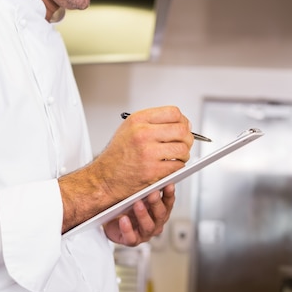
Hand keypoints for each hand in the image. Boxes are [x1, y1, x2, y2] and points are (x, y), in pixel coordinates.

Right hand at [59, 106, 192, 232]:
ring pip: (183, 149)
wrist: (103, 178)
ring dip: (184, 154)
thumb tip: (180, 123)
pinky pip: (178, 166)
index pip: (174, 113)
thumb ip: (152, 123)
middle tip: (184, 143)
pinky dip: (177, 167)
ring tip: (176, 157)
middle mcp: (142, 134)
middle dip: (187, 138)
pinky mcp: (152, 171)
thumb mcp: (129, 129)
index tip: (183, 127)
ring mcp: (148, 153)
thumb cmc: (116, 156)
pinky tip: (169, 167)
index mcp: (138, 120)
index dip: (183, 121)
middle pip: (182, 130)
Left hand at [103, 185, 174, 245]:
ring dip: (143, 215)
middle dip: (156, 203)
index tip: (168, 184)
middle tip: (152, 193)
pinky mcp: (132, 240)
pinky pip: (131, 237)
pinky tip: (123, 219)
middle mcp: (155, 223)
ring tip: (137, 204)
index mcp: (159, 211)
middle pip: (161, 214)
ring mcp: (144, 233)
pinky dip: (127, 229)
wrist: (108, 221)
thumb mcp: (136, 195)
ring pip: (148, 226)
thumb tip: (149, 170)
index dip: (169, 194)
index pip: (168, 202)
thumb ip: (144, 188)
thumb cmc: (125, 207)